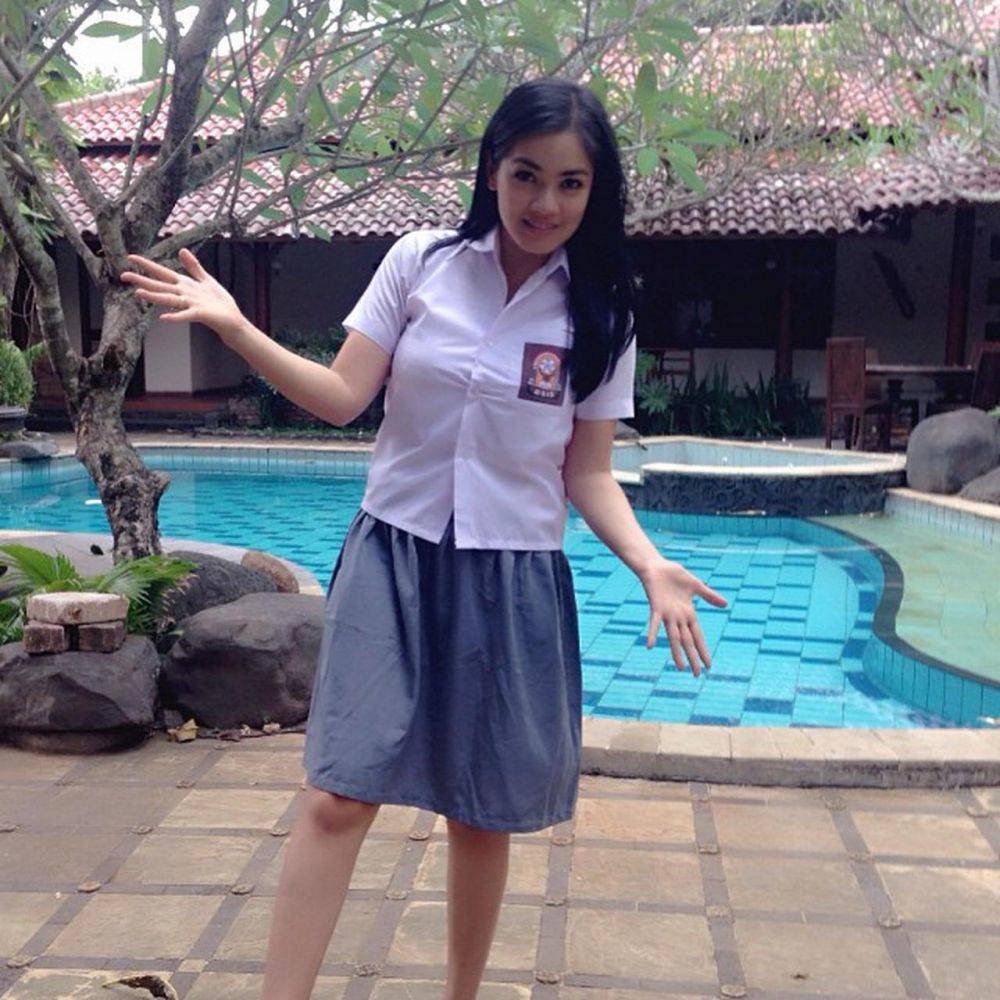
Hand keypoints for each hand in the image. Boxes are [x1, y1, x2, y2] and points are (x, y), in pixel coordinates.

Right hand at [120, 248, 246, 344]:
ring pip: (169, 299)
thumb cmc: (219, 302)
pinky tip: (163, 318)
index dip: (146, 264)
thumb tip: (182, 250)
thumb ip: (193, 266)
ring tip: (138, 293)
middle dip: (142, 280)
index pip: (162, 272)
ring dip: (154, 297)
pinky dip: (175, 317)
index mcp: (184, 284)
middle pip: (160, 285)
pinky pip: (185, 315)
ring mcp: (190, 304)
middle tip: (123, 275)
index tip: (130, 257)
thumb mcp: (206, 280)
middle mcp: (183, 294)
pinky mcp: (199, 314)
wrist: (232, 320)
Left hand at [639, 557, 727, 676]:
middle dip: (693, 658)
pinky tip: (649, 646)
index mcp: (688, 614)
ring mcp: (667, 614)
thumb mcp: (696, 586)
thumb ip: (709, 596)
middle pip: (687, 641)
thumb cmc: (675, 576)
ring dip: (677, 653)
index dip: (703, 650)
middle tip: (696, 675)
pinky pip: (654, 623)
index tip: (709, 665)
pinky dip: (652, 634)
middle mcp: (678, 618)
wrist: (657, 566)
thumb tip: (726, 605)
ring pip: (674, 637)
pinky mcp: (656, 607)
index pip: (698, 636)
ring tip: (680, 668)